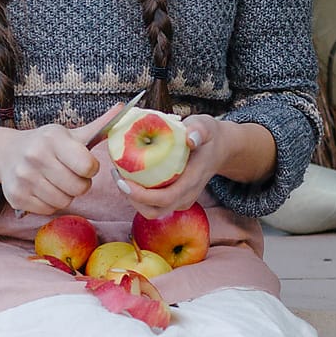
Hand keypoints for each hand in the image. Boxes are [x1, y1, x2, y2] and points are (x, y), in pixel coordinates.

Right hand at [0, 103, 128, 217]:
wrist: (7, 153)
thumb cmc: (46, 144)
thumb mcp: (70, 134)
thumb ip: (99, 127)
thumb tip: (124, 109)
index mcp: (53, 138)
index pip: (87, 166)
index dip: (91, 169)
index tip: (84, 164)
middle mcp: (35, 156)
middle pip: (78, 188)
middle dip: (80, 184)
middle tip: (71, 175)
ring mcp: (24, 178)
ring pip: (64, 201)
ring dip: (66, 195)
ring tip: (57, 182)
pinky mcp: (16, 196)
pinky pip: (48, 210)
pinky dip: (50, 203)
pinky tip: (44, 189)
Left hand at [111, 113, 228, 216]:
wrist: (218, 148)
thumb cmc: (208, 137)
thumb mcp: (206, 126)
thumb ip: (199, 130)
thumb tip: (190, 138)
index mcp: (192, 181)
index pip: (164, 199)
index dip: (141, 196)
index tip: (123, 181)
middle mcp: (186, 196)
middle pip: (154, 210)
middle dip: (131, 198)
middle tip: (116, 176)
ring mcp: (180, 199)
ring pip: (151, 210)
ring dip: (132, 198)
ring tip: (119, 175)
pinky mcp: (174, 198)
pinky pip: (152, 203)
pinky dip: (138, 194)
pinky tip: (129, 175)